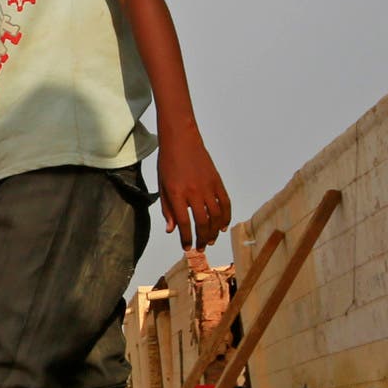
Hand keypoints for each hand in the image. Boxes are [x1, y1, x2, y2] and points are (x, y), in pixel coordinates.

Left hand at [156, 130, 231, 249]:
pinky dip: (225, 216)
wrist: (181, 140)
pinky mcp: (217, 181)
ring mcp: (208, 186)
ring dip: (214, 231)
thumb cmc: (168, 163)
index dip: (186, 238)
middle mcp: (194, 191)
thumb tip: (171, 230)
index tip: (187, 247)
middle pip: (202, 222)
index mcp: (177, 193)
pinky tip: (222, 226)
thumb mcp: (162, 186)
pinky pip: (225, 203)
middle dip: (201, 238)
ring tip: (210, 240)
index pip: (183, 222)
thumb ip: (167, 209)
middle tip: (200, 248)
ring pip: (216, 215)